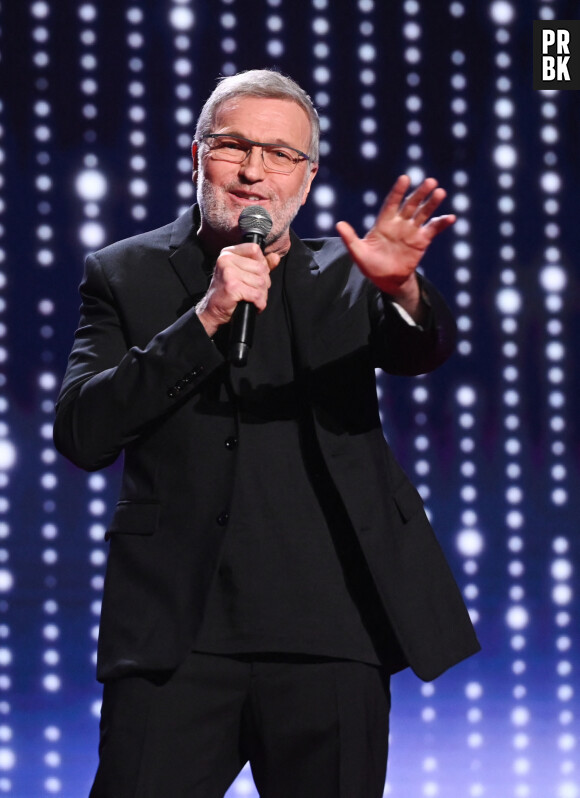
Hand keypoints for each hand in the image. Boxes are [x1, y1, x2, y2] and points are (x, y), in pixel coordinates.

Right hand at [196, 243, 279, 337]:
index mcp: (228, 253)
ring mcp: (229, 273)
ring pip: (261, 282)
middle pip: (261, 268)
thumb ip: (260, 264)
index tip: (255, 275)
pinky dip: (259, 303)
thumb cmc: (228, 292)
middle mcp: (226, 259)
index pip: (255, 249)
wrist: (213, 311)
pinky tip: (253, 305)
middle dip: (263, 283)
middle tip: (254, 291)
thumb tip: (276, 257)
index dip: (261, 263)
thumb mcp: (243, 274)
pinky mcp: (232, 286)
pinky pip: (257, 294)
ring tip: (253, 299)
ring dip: (262, 295)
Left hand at [336, 175, 454, 316]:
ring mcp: (411, 231)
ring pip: (423, 213)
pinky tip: (451, 217)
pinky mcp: (422, 241)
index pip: (391, 203)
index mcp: (383, 223)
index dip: (398, 191)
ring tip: (440, 192)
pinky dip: (442, 223)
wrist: (386, 280)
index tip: (405, 179)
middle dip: (419, 193)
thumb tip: (338, 224)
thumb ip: (350, 238)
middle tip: (430, 181)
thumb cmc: (370, 265)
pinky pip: (433, 229)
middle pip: (410, 205)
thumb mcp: (358, 253)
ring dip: (431, 203)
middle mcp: (399, 223)